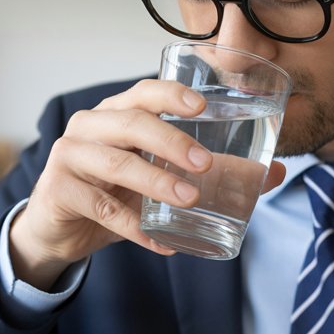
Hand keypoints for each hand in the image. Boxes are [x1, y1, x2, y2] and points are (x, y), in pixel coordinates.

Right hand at [9, 79, 286, 289]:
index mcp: (116, 114)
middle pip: (131, 122)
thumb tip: (274, 173)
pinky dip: (134, 226)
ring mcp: (70, 156)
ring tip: (188, 199)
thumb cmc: (113, 193)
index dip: (171, 95)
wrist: (58, 230)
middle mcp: (90, 127)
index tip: (202, 106)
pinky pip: (101, 207)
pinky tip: (160, 241)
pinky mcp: (59, 190)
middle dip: (171, 141)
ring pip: (115, 162)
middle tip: (205, 164)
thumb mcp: (157, 179)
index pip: (143, 93)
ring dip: (155, 182)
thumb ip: (208, 175)